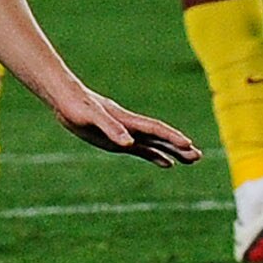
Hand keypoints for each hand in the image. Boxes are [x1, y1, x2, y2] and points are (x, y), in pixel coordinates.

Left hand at [50, 87, 199, 167]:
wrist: (63, 98)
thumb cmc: (76, 105)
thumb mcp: (91, 117)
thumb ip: (111, 129)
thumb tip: (129, 144)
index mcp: (126, 121)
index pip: (155, 129)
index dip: (171, 137)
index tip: (189, 145)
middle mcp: (130, 127)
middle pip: (160, 137)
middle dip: (179, 146)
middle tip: (198, 157)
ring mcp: (125, 134)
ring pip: (154, 143)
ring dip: (172, 152)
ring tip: (192, 160)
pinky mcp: (116, 141)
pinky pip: (142, 149)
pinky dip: (155, 155)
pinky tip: (167, 163)